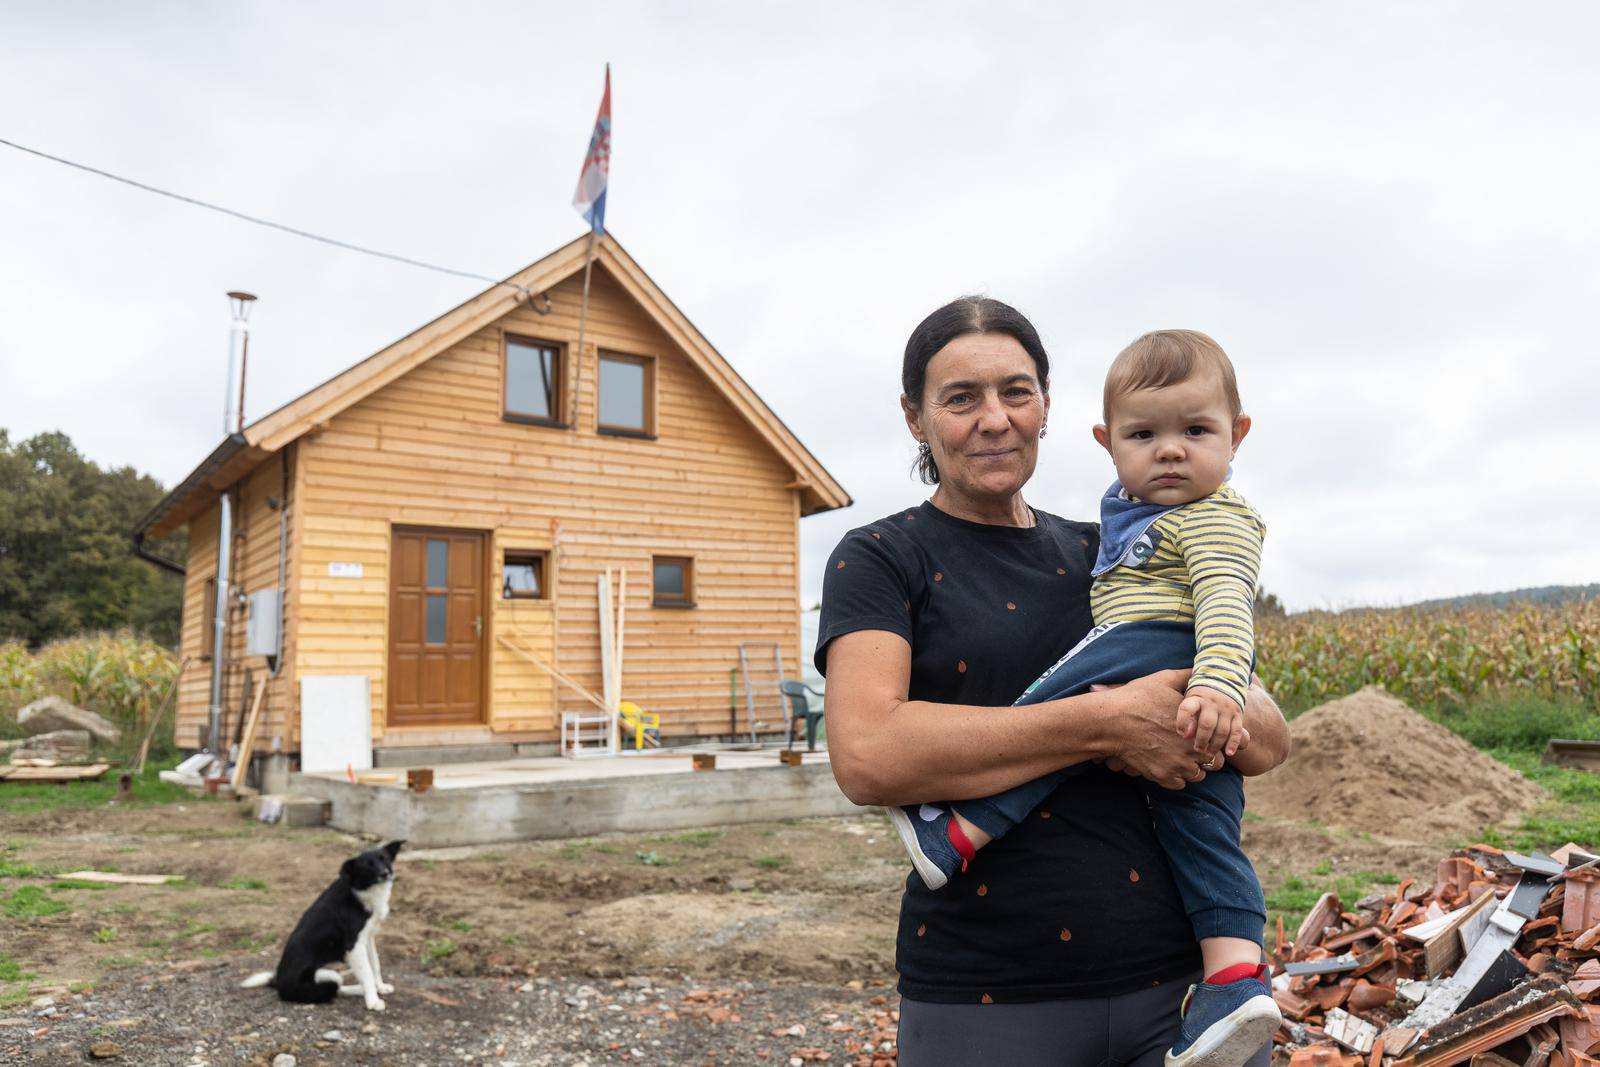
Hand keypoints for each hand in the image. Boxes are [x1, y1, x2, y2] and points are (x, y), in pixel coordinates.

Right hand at [1105, 668, 1213, 790]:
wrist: (1110, 721)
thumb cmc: (1137, 698)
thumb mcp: (1164, 679)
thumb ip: (1186, 675)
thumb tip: (1199, 668)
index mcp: (1197, 727)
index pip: (1220, 741)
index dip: (1213, 739)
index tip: (1202, 734)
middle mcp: (1191, 750)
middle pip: (1213, 762)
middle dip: (1205, 756)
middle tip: (1192, 747)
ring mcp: (1177, 765)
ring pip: (1197, 776)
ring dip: (1192, 768)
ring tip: (1180, 757)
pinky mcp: (1161, 776)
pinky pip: (1179, 784)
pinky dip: (1176, 777)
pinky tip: (1168, 764)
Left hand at [1176, 686, 1244, 758]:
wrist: (1221, 681)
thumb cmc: (1199, 698)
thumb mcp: (1190, 701)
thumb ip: (1187, 717)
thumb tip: (1185, 736)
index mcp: (1196, 698)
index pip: (1187, 708)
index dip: (1182, 722)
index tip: (1181, 734)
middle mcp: (1212, 703)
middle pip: (1207, 724)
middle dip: (1202, 740)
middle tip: (1197, 749)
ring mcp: (1226, 708)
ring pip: (1222, 730)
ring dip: (1215, 745)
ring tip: (1208, 754)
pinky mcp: (1237, 714)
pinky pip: (1236, 730)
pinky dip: (1233, 743)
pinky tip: (1229, 753)